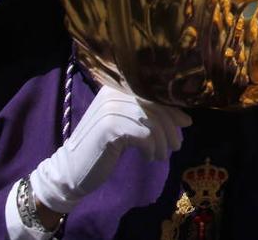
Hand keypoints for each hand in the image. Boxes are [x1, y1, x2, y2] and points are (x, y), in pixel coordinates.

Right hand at [29, 85, 190, 213]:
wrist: (71, 169)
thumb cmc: (104, 147)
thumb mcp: (126, 125)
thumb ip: (149, 116)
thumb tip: (186, 119)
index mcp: (117, 87)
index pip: (155, 93)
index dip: (173, 109)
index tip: (185, 124)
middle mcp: (113, 93)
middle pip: (156, 106)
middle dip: (171, 127)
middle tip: (176, 145)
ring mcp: (110, 109)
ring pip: (153, 122)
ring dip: (163, 142)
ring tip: (162, 155)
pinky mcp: (110, 128)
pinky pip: (145, 135)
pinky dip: (151, 148)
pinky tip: (149, 157)